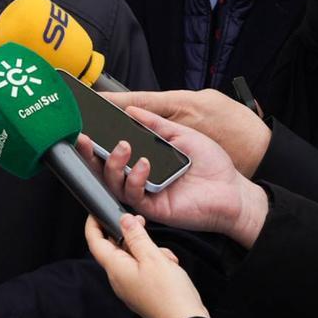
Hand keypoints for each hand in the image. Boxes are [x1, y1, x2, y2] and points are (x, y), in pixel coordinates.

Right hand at [76, 107, 268, 246]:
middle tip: (85, 139)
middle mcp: (139, 178)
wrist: (233, 190)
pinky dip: (134, 178)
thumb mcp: (181, 135)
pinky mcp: (153, 208)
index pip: (112, 151)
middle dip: (89, 155)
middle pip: (103, 169)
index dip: (95, 142)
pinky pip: (133, 195)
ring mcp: (145, 194)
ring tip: (124, 147)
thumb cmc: (212, 165)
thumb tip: (132, 109)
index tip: (86, 127)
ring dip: (112, 164)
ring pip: (112, 183)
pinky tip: (144, 165)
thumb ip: (155, 124)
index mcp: (143, 160)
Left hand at [84, 214, 207, 317]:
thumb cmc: (170, 294)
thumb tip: (123, 219)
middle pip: (116, 248)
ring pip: (133, 257)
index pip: (95, 242)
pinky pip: (143, 269)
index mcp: (116, 268)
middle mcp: (119, 279)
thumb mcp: (153, 257)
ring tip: (166, 257)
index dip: (93, 225)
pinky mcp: (142, 291)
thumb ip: (136, 236)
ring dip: (149, 250)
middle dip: (129, 234)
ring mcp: (130, 286)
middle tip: (141, 223)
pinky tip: (169, 266)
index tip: (96, 212)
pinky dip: (155, 263)